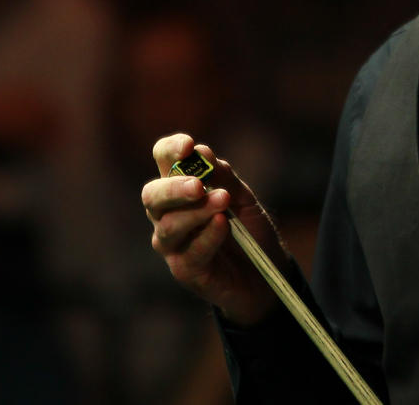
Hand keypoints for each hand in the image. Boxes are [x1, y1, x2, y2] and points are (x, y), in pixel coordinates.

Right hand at [142, 133, 285, 326]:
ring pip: (168, 225)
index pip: (162, 160)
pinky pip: (191, 251)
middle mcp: (168, 215)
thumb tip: (202, 152)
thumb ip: (224, 176)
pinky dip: (208, 235)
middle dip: (174, 187)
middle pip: (152, 195)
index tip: (188, 146)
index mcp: (180, 189)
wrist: (265, 272)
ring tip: (222, 202)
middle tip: (198, 185)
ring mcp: (173, 244)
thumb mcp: (242, 197)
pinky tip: (224, 224)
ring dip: (197, 212)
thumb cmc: (249, 229)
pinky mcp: (185, 269)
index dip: (170, 149)